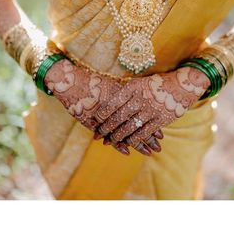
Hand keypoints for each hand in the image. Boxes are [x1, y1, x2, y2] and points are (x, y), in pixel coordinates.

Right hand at [44, 59, 160, 155]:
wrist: (72, 81)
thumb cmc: (94, 83)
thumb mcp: (113, 87)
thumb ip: (125, 95)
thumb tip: (140, 98)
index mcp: (125, 98)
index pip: (142, 115)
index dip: (152, 127)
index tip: (161, 136)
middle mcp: (119, 108)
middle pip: (138, 125)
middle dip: (149, 138)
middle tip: (158, 148)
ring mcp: (108, 116)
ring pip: (127, 132)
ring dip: (138, 143)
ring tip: (150, 152)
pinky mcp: (97, 121)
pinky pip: (110, 133)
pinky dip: (119, 143)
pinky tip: (127, 151)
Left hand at [93, 66, 210, 151]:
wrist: (183, 85)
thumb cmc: (157, 84)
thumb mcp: (140, 82)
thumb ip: (126, 91)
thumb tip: (108, 99)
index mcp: (133, 87)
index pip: (114, 102)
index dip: (103, 113)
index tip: (95, 120)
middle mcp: (141, 98)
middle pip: (119, 116)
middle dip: (107, 127)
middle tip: (98, 134)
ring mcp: (151, 109)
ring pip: (130, 126)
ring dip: (118, 135)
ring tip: (110, 140)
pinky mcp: (161, 119)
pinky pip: (144, 132)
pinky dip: (134, 139)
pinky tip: (128, 143)